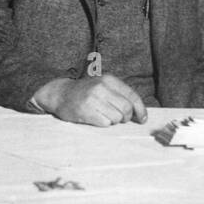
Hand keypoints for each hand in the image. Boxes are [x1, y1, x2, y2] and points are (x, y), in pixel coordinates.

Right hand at [33, 74, 147, 126]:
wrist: (60, 94)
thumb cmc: (86, 92)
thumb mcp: (103, 86)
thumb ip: (120, 95)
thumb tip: (139, 113)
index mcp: (109, 79)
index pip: (132, 95)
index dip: (140, 109)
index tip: (142, 119)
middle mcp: (101, 87)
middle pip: (126, 108)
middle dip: (126, 117)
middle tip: (121, 119)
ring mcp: (93, 99)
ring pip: (117, 117)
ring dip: (114, 121)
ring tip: (105, 116)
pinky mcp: (85, 111)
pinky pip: (105, 123)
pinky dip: (104, 124)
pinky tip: (97, 118)